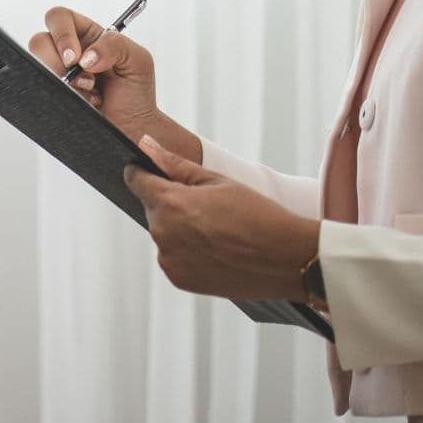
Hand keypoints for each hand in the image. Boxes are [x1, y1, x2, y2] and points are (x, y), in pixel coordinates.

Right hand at [29, 5, 200, 162]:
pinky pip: (41, 89)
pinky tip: (84, 102)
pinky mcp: (53, 93)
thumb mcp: (138, 60)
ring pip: (36, 65)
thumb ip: (115, 45)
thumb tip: (87, 55)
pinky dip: (62, 97)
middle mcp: (69, 51)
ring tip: (89, 91)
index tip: (76, 58)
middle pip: (40, 41)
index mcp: (88, 34)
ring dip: (63, 81)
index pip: (61, 18)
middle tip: (82, 79)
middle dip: (57, 62)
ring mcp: (58, 73)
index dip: (62, 34)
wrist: (132, 128)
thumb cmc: (136, 93)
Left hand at [124, 136, 318, 301]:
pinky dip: (186, 251)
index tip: (153, 172)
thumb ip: (175, 163)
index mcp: (170, 202)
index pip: (136, 180)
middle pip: (152, 208)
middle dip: (170, 203)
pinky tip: (214, 249)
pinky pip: (173, 256)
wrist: (285, 258)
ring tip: (215, 230)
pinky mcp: (179, 278)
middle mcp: (163, 232)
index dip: (144, 173)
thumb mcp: (217, 180)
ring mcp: (169, 259)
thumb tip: (145, 144)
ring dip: (178, 228)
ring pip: (163, 233)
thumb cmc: (257, 215)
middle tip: (206, 206)